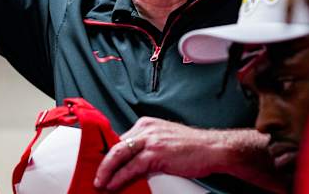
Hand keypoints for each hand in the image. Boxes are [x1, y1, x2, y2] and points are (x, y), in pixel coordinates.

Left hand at [94, 117, 224, 190]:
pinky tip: (113, 184)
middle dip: (103, 162)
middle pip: (116, 145)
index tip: (102, 166)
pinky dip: (120, 177)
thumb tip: (130, 167)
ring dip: (107, 171)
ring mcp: (150, 139)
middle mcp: (145, 128)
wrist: (213, 149)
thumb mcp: (164, 143)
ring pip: (119, 155)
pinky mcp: (156, 153)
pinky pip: (132, 167)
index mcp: (146, 124)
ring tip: (100, 183)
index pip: (121, 139)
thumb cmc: (192, 148)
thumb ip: (146, 150)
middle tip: (96, 176)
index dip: (109, 154)